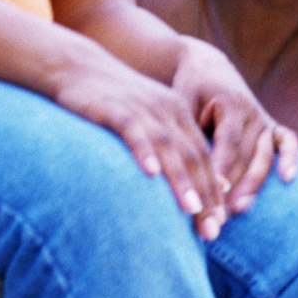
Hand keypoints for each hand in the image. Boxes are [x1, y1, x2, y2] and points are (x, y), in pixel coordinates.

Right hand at [53, 47, 229, 239]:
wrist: (77, 67)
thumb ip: (166, 148)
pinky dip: (144, 151)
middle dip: (206, 195)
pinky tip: (150, 173)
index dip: (214, 191)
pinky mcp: (115, 107)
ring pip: (169, 146)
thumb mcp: (145, 121)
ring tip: (192, 210)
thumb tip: (181, 188)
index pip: (204, 158)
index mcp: (179, 115)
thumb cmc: (112, 103)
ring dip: (182, 180)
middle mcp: (167, 111)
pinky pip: (133, 131)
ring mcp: (143, 108)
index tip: (221, 224)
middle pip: (194, 156)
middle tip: (214, 230)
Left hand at [172, 38, 297, 215]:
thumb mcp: (181, 104)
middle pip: (247, 155)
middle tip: (218, 215)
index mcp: (230, 104)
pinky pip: (288, 142)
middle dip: (233, 187)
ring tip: (239, 209)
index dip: (221, 168)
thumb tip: (179, 171)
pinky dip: (291, 158)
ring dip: (254, 184)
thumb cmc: (187, 91)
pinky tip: (288, 178)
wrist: (207, 68)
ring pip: (264, 156)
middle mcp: (252, 112)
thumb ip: (186, 133)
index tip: (212, 192)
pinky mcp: (272, 126)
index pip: (228, 142)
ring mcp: (264, 120)